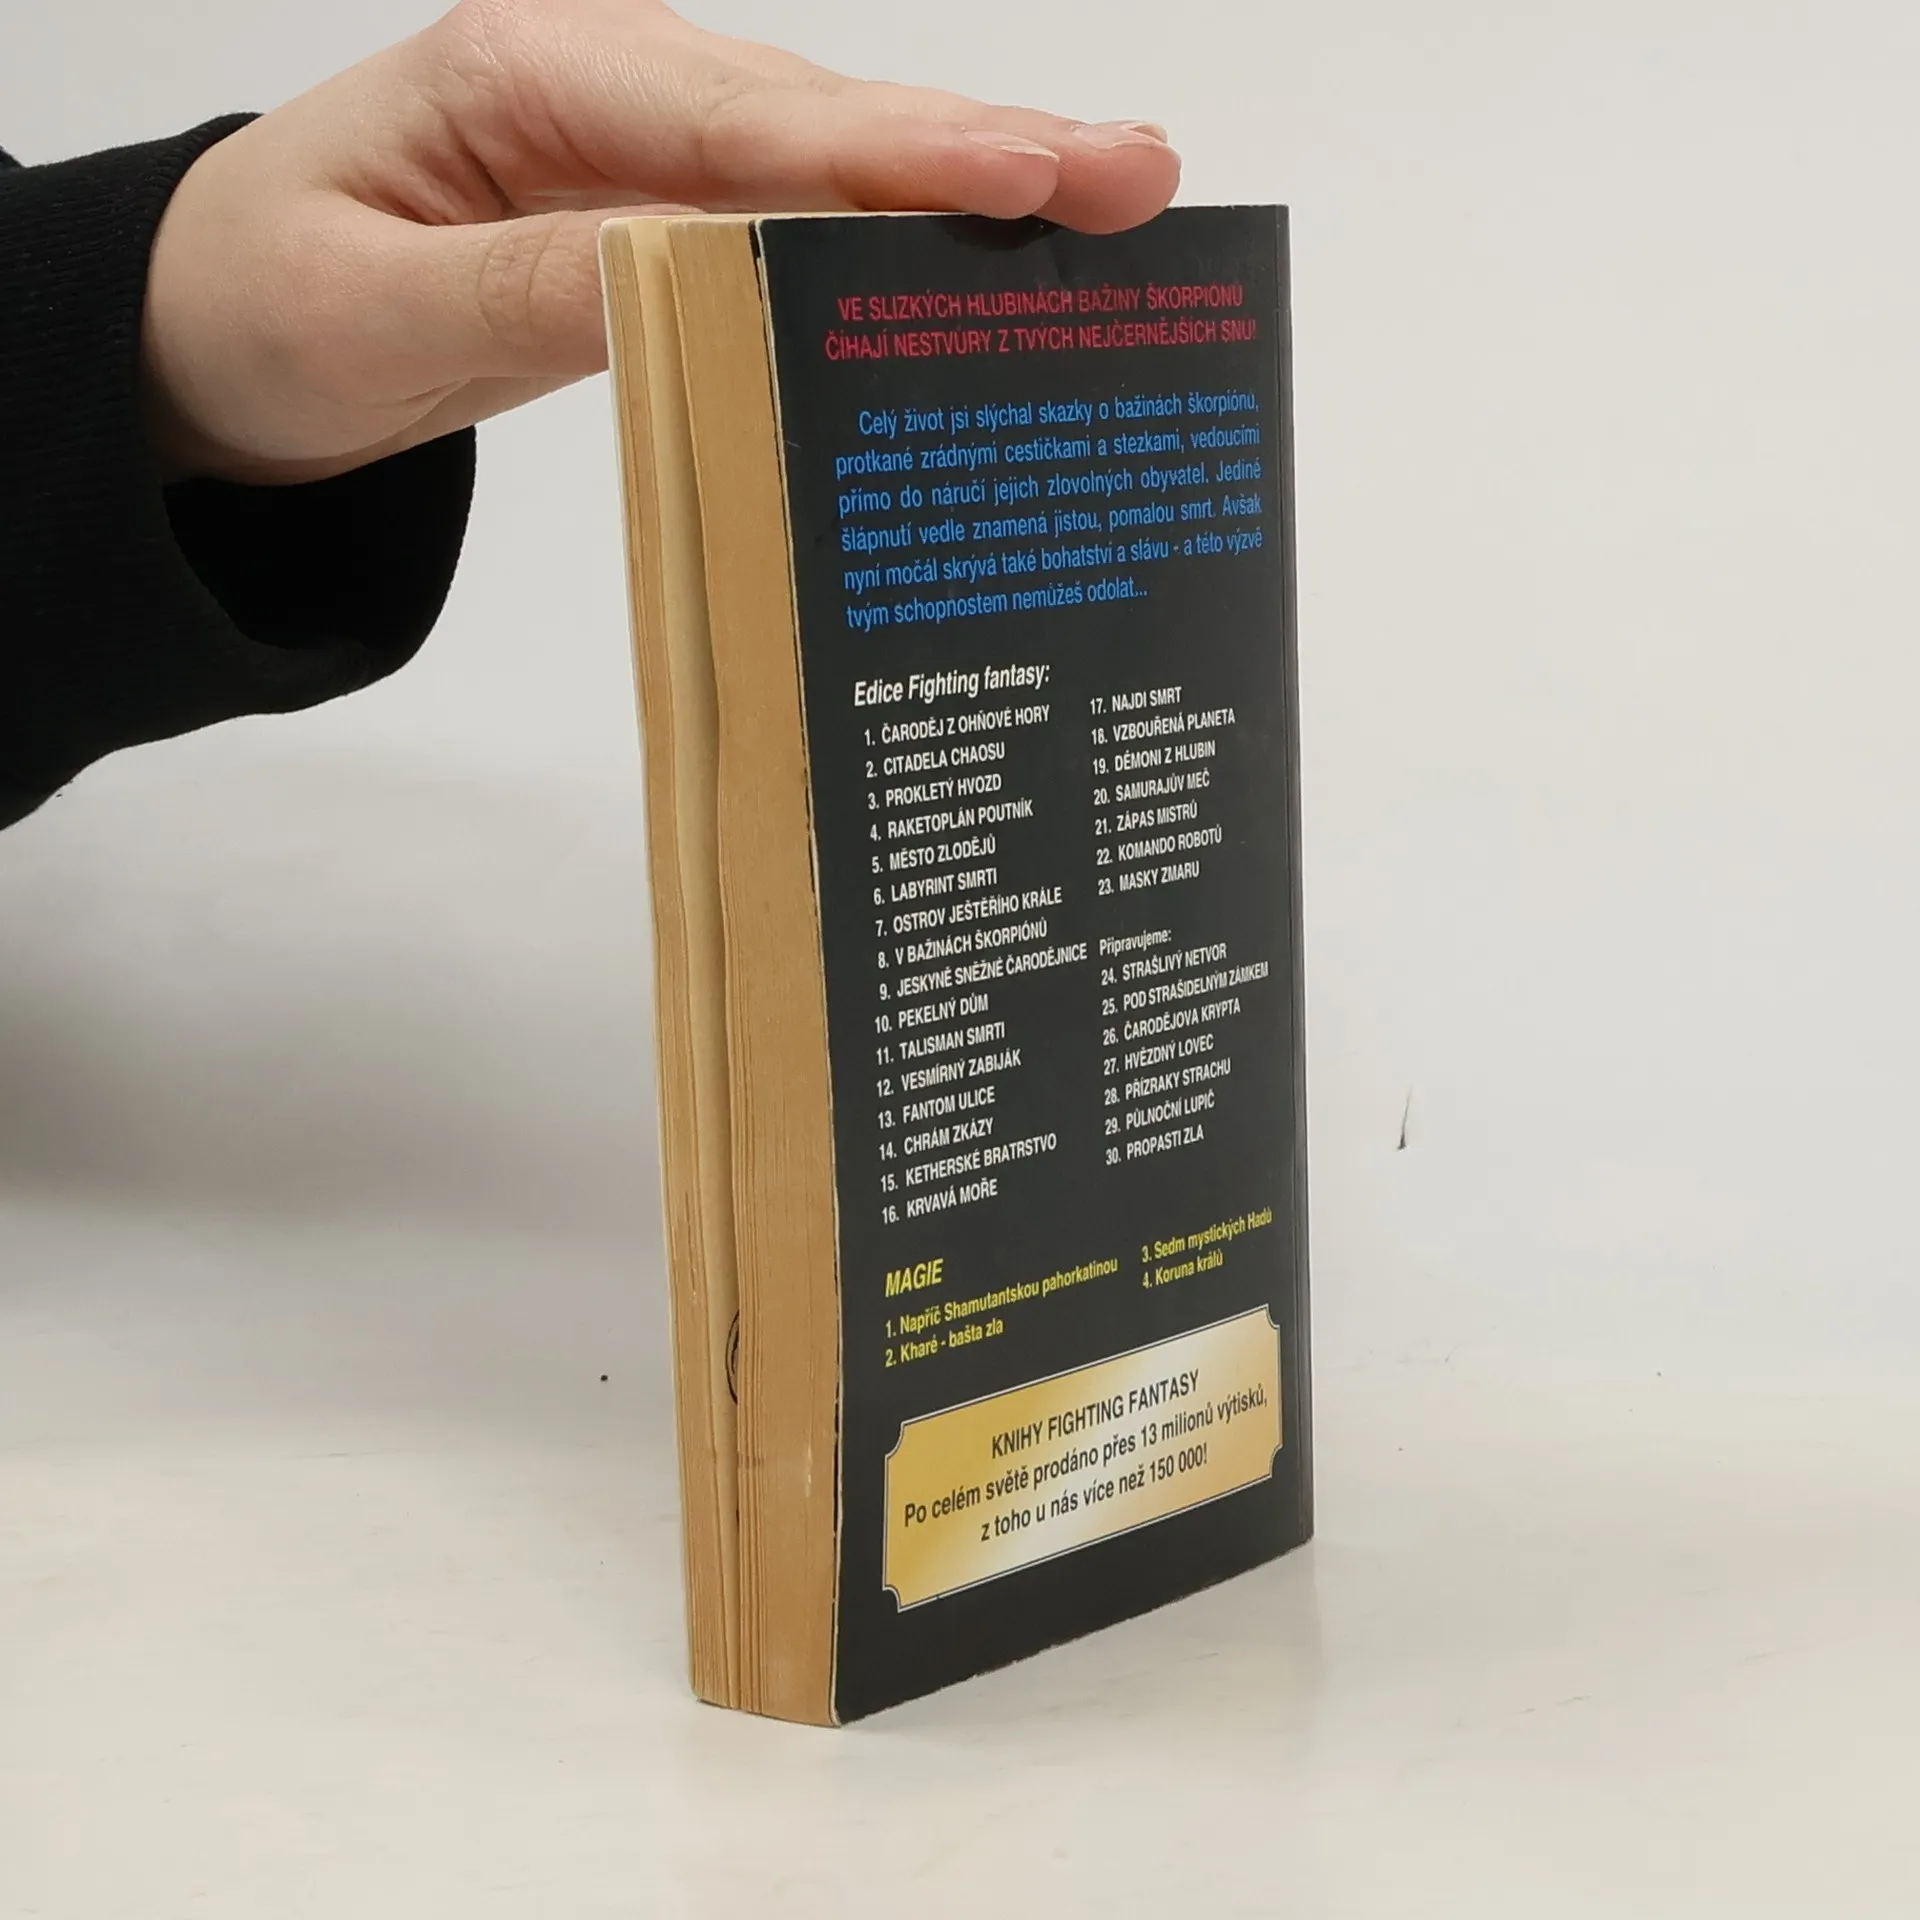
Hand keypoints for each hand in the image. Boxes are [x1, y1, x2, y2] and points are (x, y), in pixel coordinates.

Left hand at [142, 0, 1178, 484]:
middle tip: (1141, 176)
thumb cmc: (266, 303)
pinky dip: (891, 241)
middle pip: (821, 122)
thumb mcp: (379, 309)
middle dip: (986, 150)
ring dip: (967, 188)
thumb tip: (708, 279)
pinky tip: (981, 261)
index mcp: (531, 77)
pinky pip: (792, 221)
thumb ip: (542, 286)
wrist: (208, 326)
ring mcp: (643, 148)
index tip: (1033, 175)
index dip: (896, 155)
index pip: (743, 122)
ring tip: (1108, 206)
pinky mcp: (658, 211)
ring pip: (826, 163)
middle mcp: (609, 88)